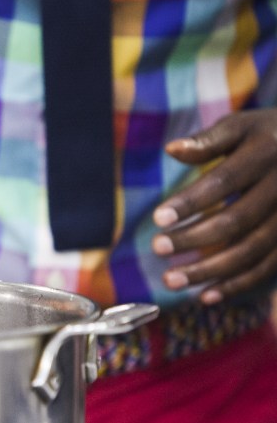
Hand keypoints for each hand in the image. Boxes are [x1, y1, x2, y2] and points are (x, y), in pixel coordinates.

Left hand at [152, 109, 276, 304]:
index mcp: (266, 154)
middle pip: (236, 220)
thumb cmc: (268, 135)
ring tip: (171, 281)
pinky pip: (268, 267)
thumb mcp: (242, 127)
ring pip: (251, 251)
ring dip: (210, 270)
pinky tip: (205, 296)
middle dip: (194, 238)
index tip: (157, 218)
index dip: (191, 201)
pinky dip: (238, 285)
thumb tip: (171, 149)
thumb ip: (208, 141)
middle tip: (157, 248)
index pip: (223, 182)